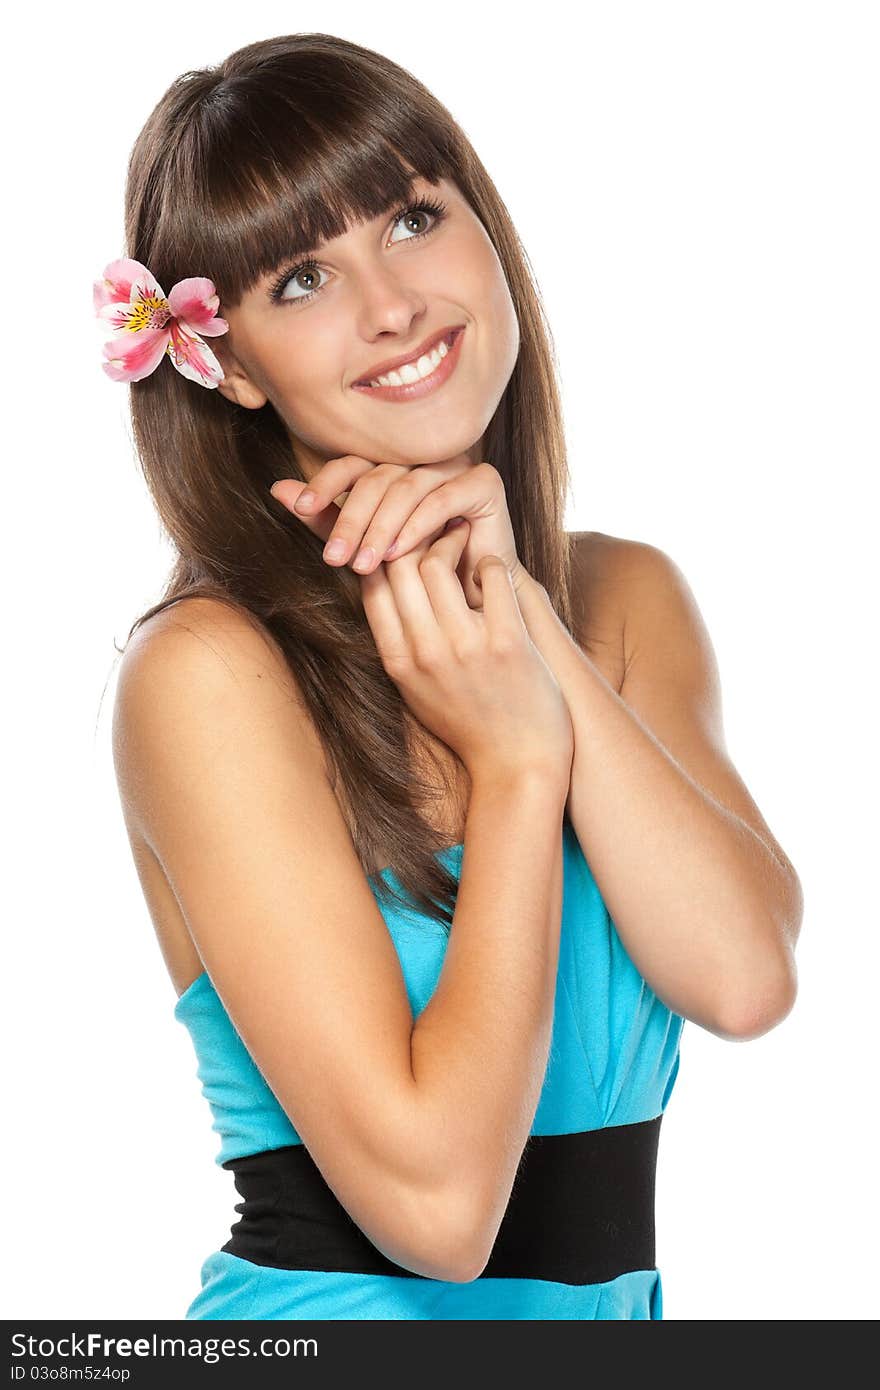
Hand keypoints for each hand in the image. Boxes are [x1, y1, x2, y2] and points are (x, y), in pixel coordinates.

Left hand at [269, 453, 527, 608]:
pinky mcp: (484, 481)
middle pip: (378, 477)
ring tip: (364, 564)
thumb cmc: (418, 573)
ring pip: (407, 487)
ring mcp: (455, 465)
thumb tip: (276, 489)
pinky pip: (443, 497)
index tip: (299, 508)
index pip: (353, 463)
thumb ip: (327, 519)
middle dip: (350, 519)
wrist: (473, 600)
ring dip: (381, 527)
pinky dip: (417, 525)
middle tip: (333, 557)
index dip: (325, 482)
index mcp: (394, 466)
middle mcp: (423, 459)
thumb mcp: (365, 546)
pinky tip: (399, 553)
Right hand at [358, 519, 573, 780]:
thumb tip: (382, 586)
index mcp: (398, 662)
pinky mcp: (507, 642)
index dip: (382, 551)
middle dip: (413, 536)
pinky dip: (491, 562)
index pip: (370, 584)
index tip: (401, 539)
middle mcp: (425, 653)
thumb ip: (400, 641)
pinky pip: (491, 575)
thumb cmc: (469, 722)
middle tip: (433, 527)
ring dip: (451, 540)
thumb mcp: (418, 688)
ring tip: (462, 539)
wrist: (518, 764)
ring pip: (436, 562)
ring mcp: (465, 647)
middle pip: (397, 565)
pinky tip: (495, 571)